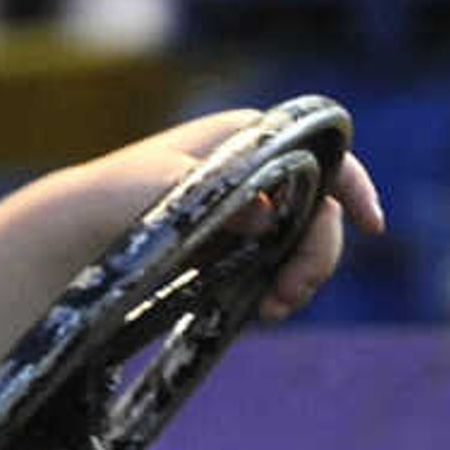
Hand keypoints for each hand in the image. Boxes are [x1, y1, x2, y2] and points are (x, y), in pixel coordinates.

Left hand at [82, 107, 385, 319]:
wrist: (78, 230)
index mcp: (248, 139)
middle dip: (320, 251)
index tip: (371, 224)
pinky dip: (280, 288)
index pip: (325, 151)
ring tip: (272, 308)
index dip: (355, 185)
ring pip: (305, 243)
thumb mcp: (158, 189)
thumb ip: (214, 197)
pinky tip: (261, 310)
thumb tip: (266, 216)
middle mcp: (260, 171)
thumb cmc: (113, 194)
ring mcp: (253, 210)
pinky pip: (279, 266)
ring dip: (302, 277)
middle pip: (322, 208)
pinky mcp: (239, 247)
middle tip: (292, 292)